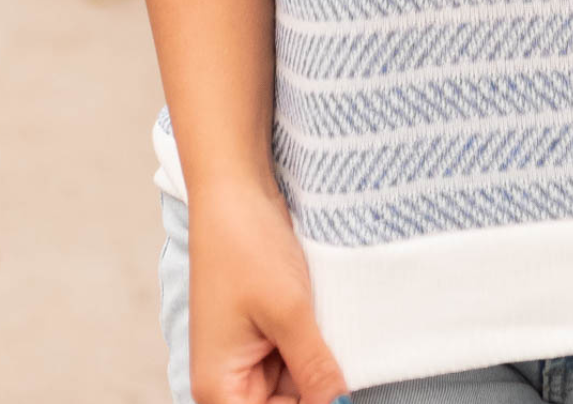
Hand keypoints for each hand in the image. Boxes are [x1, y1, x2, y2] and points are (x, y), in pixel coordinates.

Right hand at [186, 178, 349, 403]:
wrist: (235, 189)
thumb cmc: (246, 247)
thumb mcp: (288, 312)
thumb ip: (315, 368)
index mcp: (219, 390)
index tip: (350, 391)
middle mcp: (228, 382)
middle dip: (323, 392)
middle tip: (353, 364)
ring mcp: (247, 358)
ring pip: (298, 388)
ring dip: (324, 370)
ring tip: (342, 339)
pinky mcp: (265, 334)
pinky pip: (298, 360)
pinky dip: (319, 349)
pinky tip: (336, 330)